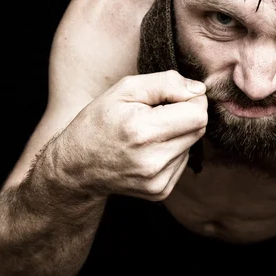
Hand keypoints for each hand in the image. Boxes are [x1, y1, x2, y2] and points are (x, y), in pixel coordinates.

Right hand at [60, 70, 207, 200]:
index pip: (198, 115)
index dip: (191, 100)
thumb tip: (199, 90)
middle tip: (159, 112)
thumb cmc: (99, 121)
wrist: (75, 166)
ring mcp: (157, 181)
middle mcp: (152, 161)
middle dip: (186, 115)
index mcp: (143, 132)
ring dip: (178, 134)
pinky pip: (183, 162)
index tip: (173, 97)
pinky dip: (172, 151)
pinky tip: (149, 149)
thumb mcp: (125, 89)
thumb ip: (166, 83)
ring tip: (149, 132)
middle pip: (199, 130)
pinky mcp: (160, 192)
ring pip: (192, 145)